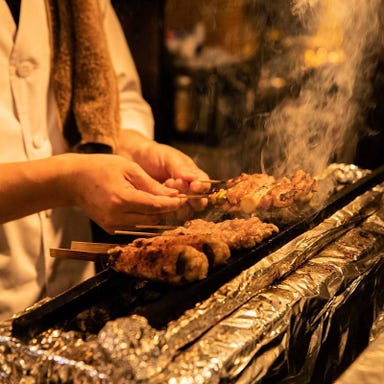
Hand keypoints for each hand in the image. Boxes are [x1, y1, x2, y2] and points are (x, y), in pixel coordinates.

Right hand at [67, 153, 183, 232]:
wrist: (73, 180)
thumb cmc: (100, 168)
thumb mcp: (129, 168)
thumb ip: (151, 184)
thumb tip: (172, 195)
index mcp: (121, 200)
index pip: (155, 207)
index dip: (172, 204)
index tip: (183, 198)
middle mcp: (116, 218)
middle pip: (153, 219)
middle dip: (165, 209)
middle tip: (174, 197)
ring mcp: (112, 226)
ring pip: (146, 225)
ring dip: (156, 214)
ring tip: (160, 200)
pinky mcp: (110, 229)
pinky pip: (135, 226)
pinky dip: (144, 217)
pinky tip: (145, 206)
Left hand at [118, 131, 210, 220]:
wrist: (134, 160)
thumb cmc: (154, 155)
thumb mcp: (168, 157)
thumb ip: (180, 168)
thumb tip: (192, 178)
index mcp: (194, 176)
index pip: (205, 186)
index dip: (201, 188)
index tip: (193, 185)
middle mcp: (188, 191)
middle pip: (199, 203)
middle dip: (189, 196)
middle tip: (174, 183)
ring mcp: (177, 202)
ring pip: (186, 212)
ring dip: (177, 204)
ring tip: (164, 188)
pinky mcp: (165, 210)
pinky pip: (171, 217)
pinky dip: (166, 211)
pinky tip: (157, 199)